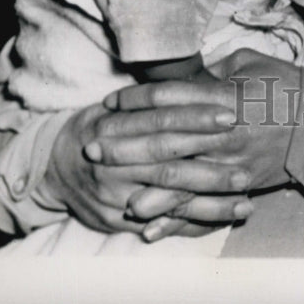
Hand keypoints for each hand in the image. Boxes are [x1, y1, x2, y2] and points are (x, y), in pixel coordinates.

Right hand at [40, 100, 251, 238]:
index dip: (196, 117)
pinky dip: (192, 225)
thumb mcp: (120, 104)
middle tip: (247, 167)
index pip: (162, 120)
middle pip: (170, 165)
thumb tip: (209, 78)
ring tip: (245, 202)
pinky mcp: (117, 221)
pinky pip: (160, 225)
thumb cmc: (104, 124)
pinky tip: (222, 221)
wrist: (56, 163)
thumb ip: (157, 97)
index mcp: (117, 126)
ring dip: (210, 204)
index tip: (230, 116)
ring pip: (169, 201)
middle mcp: (114, 164)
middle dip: (211, 168)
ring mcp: (115, 196)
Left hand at [97, 50, 299, 237]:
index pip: (171, 97)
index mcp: (226, 96)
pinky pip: (201, 204)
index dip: (137, 99)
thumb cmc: (285, 85)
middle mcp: (225, 131)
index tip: (112, 102)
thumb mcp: (251, 63)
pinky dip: (174, 217)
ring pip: (180, 175)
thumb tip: (183, 73)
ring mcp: (232, 161)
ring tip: (112, 189)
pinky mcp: (240, 184)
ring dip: (143, 184)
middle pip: (166, 137)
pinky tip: (148, 226)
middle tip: (92, 146)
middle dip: (125, 143)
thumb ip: (214, 69)